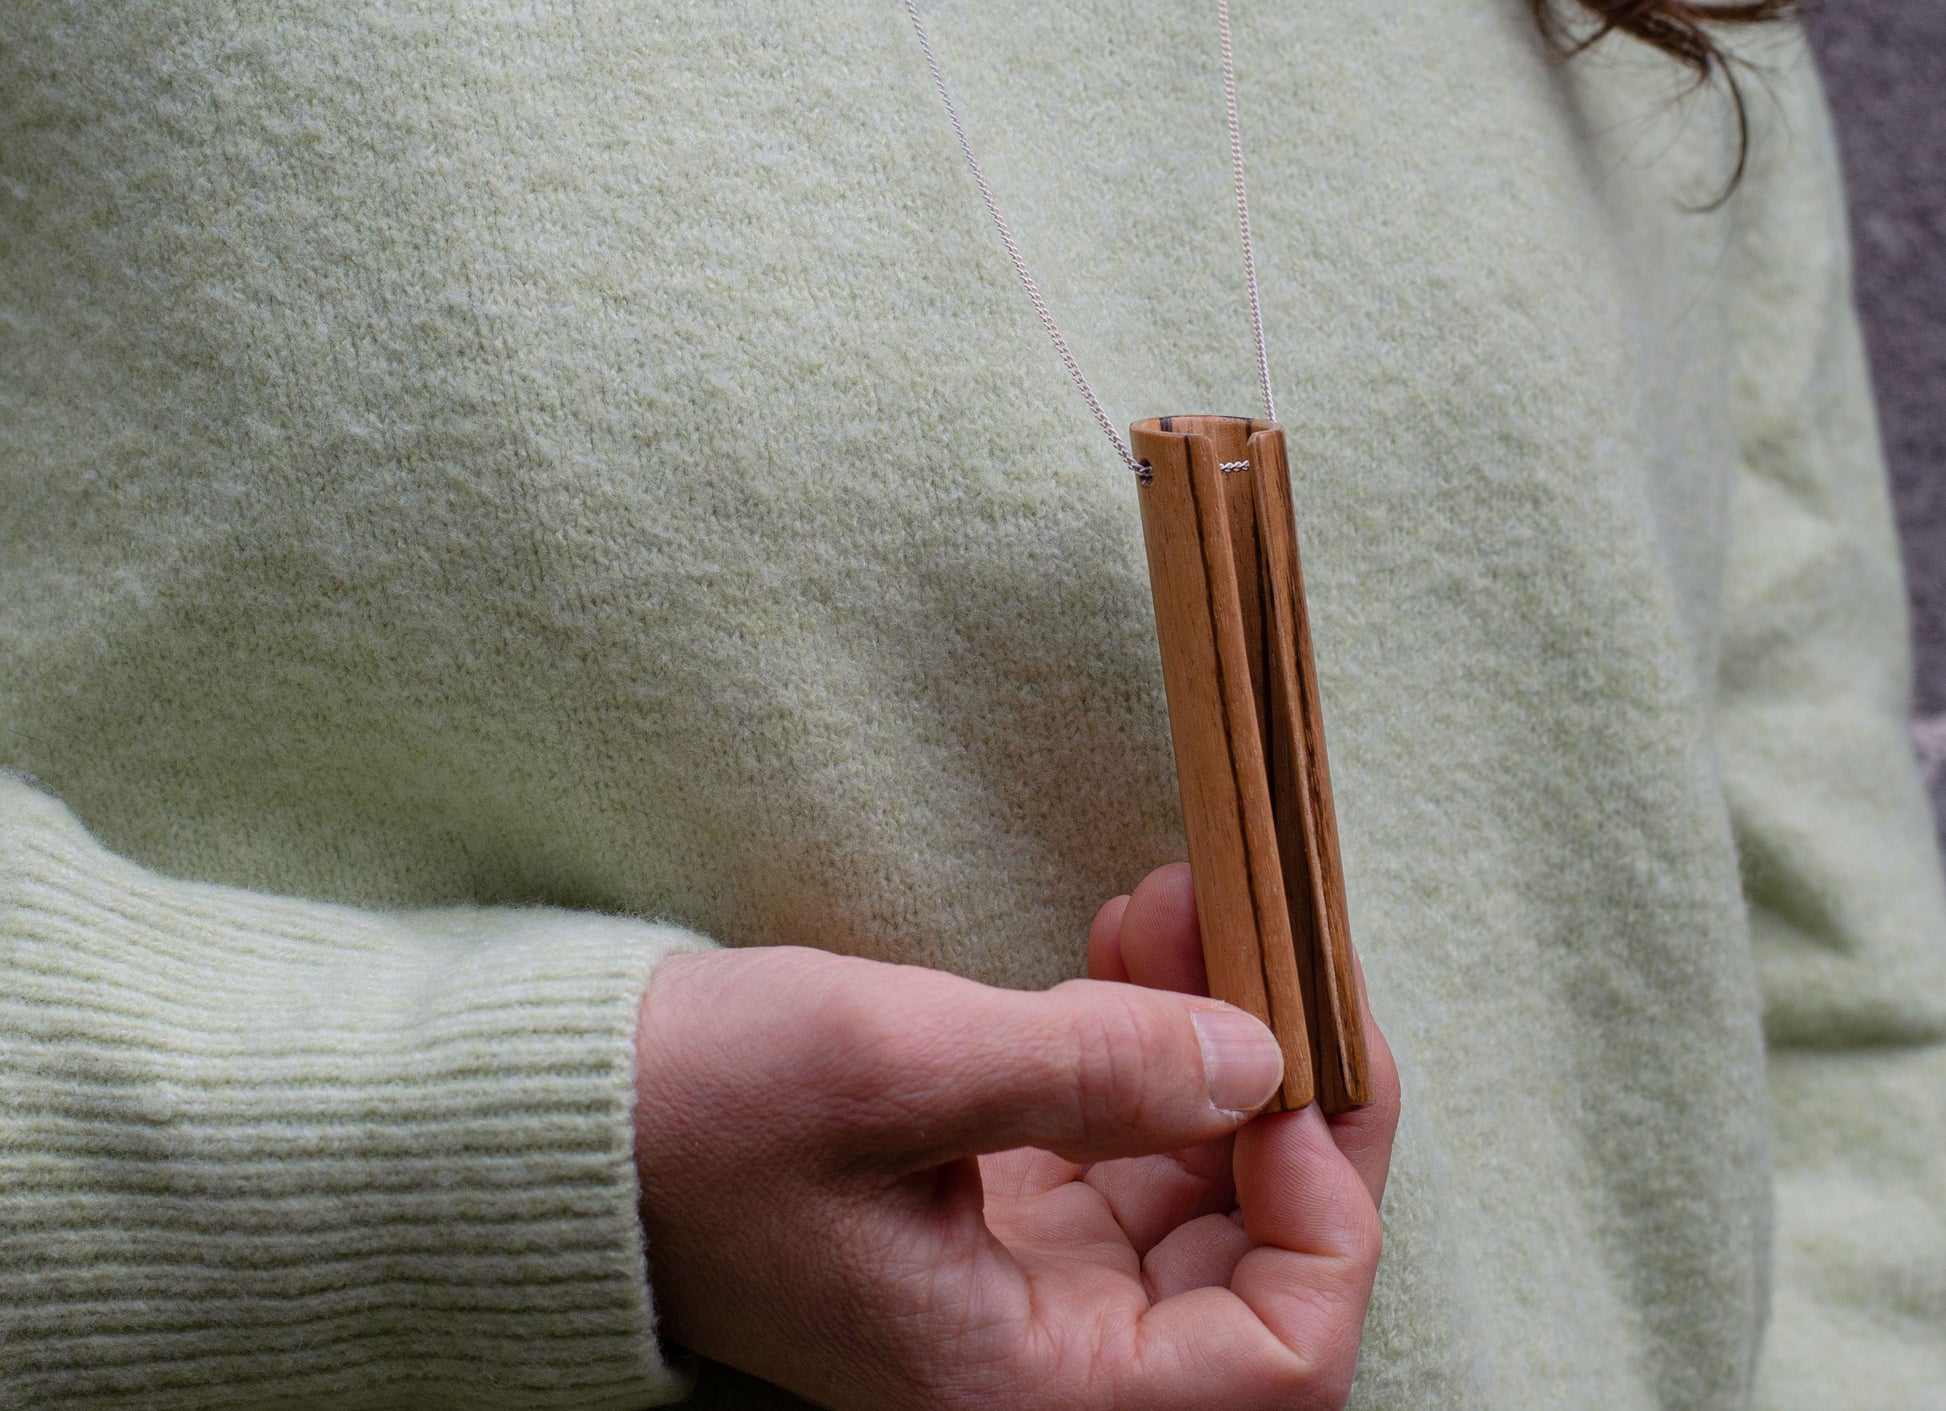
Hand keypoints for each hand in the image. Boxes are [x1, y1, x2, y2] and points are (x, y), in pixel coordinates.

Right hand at [631, 863, 1398, 1409]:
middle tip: (1266, 936)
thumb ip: (1089, 1070)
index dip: (1323, 1204)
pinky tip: (1133, 943)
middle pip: (1259, 1264)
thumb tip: (1260, 1058)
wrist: (569, 1118)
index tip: (1286, 1053)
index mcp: (1022, 1395)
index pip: (1278, 1356)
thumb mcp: (891, 1068)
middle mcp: (1043, 1368)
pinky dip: (1148, 1047)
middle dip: (1280, 1090)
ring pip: (1203, 1191)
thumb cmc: (695, 1115)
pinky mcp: (1003, 1220)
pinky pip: (1129, 1146)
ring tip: (1181, 903)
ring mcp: (1028, 1292)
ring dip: (1215, 1044)